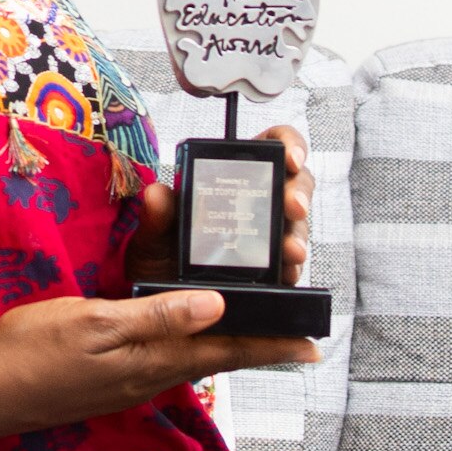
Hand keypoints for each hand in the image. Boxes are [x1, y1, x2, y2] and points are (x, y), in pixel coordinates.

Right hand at [0, 289, 319, 447]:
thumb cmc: (35, 351)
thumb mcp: (95, 322)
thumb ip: (156, 314)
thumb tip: (216, 305)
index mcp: (153, 359)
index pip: (225, 351)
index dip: (269, 346)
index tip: (312, 345)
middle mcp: (151, 374)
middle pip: (217, 357)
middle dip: (258, 345)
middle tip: (296, 339)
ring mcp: (131, 378)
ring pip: (194, 358)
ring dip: (228, 345)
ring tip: (256, 334)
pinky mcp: (112, 376)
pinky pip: (167, 359)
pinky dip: (192, 344)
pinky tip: (191, 337)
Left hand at [124, 125, 315, 288]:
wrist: (163, 306)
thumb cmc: (160, 257)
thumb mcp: (153, 235)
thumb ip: (157, 214)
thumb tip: (157, 195)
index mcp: (229, 176)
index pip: (268, 146)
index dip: (287, 144)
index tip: (289, 157)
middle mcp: (254, 202)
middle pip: (294, 183)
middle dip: (298, 192)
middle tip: (292, 206)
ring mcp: (266, 235)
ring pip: (296, 225)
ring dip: (297, 235)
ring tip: (290, 250)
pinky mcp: (273, 268)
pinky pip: (292, 263)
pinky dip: (292, 267)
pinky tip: (286, 272)